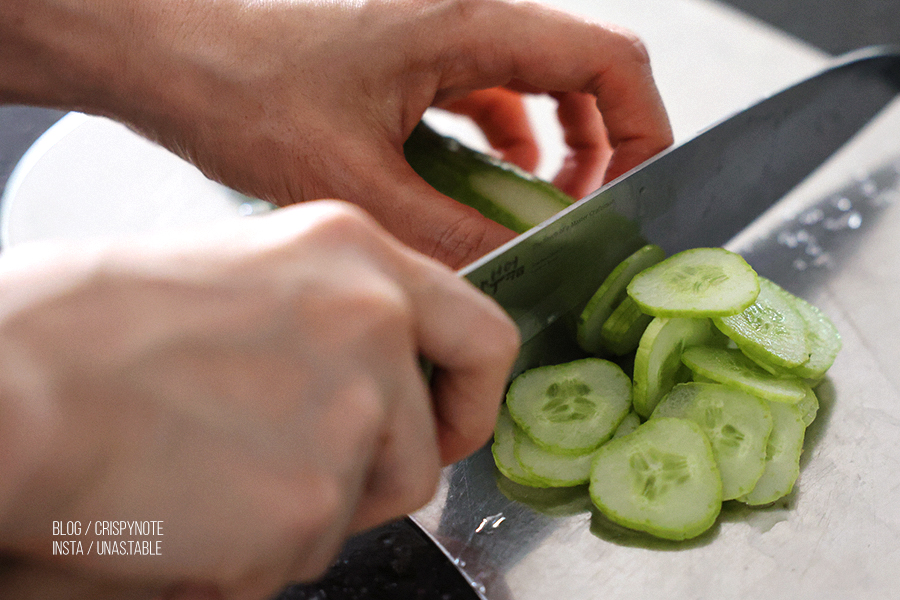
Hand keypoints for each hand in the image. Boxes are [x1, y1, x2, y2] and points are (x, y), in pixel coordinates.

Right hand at [0, 202, 518, 597]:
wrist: (8, 385)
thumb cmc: (86, 327)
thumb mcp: (240, 273)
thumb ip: (328, 320)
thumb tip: (372, 381)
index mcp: (353, 253)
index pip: (480, 334)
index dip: (471, 397)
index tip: (448, 426)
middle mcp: (372, 322)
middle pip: (422, 444)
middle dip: (373, 476)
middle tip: (297, 472)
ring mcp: (351, 413)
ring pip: (365, 505)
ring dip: (303, 512)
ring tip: (211, 477)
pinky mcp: (310, 503)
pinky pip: (303, 554)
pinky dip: (251, 553)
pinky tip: (185, 508)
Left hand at [3, 0, 671, 267]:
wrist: (172, 56)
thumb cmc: (243, 91)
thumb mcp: (358, 182)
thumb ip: (450, 232)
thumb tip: (514, 270)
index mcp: (469, 25)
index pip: (609, 61)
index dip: (643, 132)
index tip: (631, 199)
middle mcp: (467, 19)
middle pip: (585, 73)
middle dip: (602, 150)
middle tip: (584, 218)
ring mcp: (443, 37)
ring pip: (540, 89)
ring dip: (555, 152)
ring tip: (539, 214)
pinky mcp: (417, 60)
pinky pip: (491, 100)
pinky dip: (506, 147)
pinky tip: (485, 192)